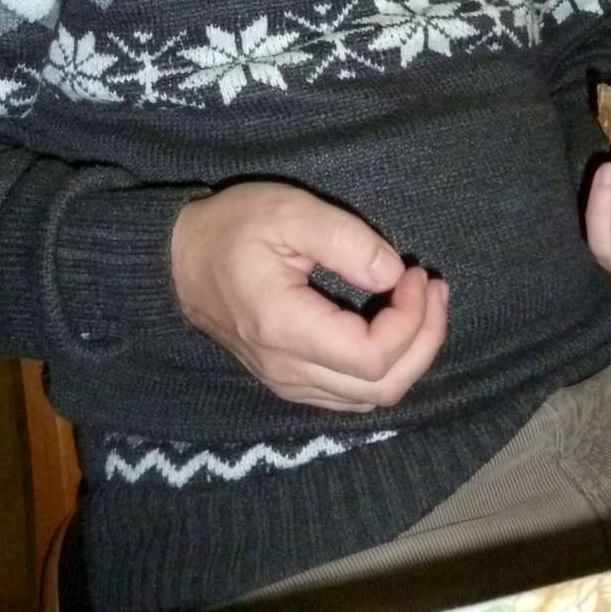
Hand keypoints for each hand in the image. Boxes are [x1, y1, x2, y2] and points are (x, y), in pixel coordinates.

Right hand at [170, 182, 447, 411]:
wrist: (177, 260)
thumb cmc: (231, 228)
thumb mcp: (290, 212)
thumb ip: (347, 240)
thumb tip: (394, 273)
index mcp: (285, 328)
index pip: (372, 357)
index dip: (411, 320)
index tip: (414, 272)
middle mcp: (287, 370)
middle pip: (381, 388)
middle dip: (424, 339)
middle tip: (433, 286)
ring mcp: (287, 383)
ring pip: (370, 399)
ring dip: (410, 354)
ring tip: (423, 300)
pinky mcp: (289, 381)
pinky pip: (351, 395)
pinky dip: (385, 365)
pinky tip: (393, 324)